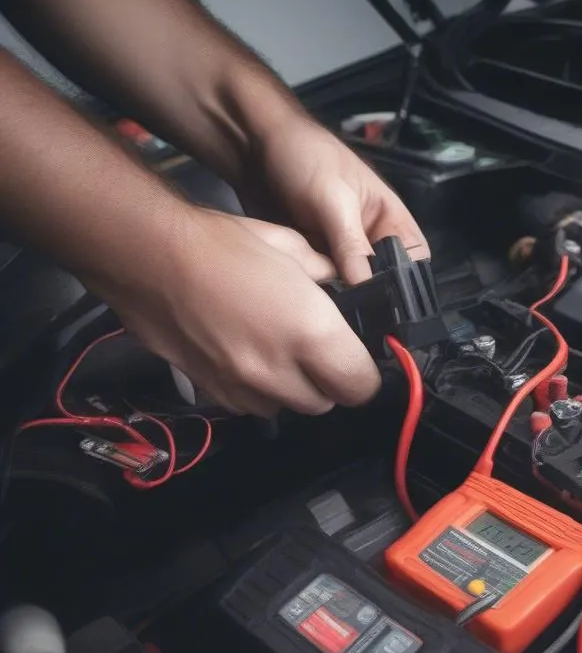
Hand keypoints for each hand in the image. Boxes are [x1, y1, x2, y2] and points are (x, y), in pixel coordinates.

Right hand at [101, 208, 379, 416]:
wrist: (145, 256)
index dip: (364, 374)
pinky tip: (247, 358)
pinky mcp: (213, 394)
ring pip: (289, 408)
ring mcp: (244, 389)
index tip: (358, 358)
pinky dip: (258, 390)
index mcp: (311, 335)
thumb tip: (343, 291)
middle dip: (329, 382)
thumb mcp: (291, 248)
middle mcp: (280, 373)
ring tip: (278, 352)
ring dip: (293, 389)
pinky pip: (252, 406)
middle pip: (327, 403)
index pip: (362, 386)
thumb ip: (327, 279)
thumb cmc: (221, 244)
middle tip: (317, 350)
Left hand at [244, 115, 427, 283]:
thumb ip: (351, 243)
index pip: (414, 260)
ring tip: (330, 301)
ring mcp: (341, 250)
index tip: (386, 300)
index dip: (406, 282)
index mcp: (390, 219)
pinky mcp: (316, 257)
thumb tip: (365, 285)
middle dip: (371, 294)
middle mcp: (369, 238)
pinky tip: (311, 294)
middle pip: (383, 279)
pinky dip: (319, 289)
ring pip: (352, 286)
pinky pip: (325, 282)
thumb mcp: (333, 197)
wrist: (254, 143)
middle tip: (354, 306)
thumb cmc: (304, 154)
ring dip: (343, 294)